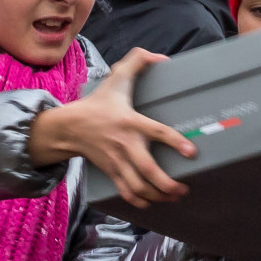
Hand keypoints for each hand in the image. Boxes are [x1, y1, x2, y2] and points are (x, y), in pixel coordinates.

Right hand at [28, 51, 193, 207]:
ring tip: (174, 196)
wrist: (69, 127)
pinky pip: (126, 192)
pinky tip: (152, 202)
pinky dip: (140, 201)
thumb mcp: (117, 77)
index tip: (192, 152)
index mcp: (130, 121)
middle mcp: (125, 144)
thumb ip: (138, 61)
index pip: (157, 132)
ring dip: (158, 196)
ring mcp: (117, 161)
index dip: (175, 142)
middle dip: (167, 184)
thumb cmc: (98, 103)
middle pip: (147, 170)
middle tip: (183, 188)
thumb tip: (161, 57)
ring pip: (138, 187)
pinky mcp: (111, 172)